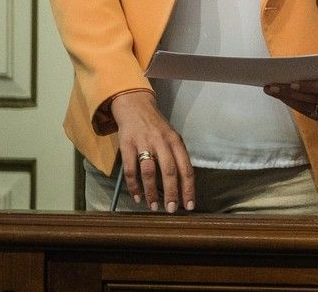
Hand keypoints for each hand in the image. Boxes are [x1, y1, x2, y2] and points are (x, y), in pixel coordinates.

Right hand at [109, 90, 195, 211]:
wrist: (135, 106)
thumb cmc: (156, 127)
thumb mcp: (172, 138)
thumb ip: (176, 157)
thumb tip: (183, 186)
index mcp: (176, 142)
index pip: (186, 168)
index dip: (188, 188)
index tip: (189, 205)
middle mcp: (162, 142)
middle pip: (170, 171)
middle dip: (172, 192)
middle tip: (172, 210)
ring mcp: (144, 143)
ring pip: (149, 171)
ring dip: (151, 192)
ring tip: (153, 207)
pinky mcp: (127, 145)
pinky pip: (130, 169)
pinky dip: (134, 186)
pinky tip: (137, 197)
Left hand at [266, 54, 317, 122]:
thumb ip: (312, 68)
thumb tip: (285, 71)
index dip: (308, 86)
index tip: (291, 82)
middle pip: (312, 98)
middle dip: (290, 92)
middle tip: (271, 86)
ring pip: (307, 107)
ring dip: (287, 99)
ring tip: (272, 90)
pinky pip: (307, 112)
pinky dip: (293, 104)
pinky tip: (281, 97)